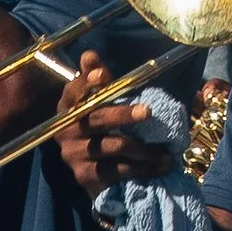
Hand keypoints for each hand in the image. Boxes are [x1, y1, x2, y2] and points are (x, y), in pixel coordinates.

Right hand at [56, 52, 176, 196]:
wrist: (92, 171)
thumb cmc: (101, 127)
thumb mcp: (100, 103)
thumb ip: (98, 79)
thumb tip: (89, 55)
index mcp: (68, 106)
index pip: (75, 91)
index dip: (88, 82)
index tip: (103, 74)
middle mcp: (65, 130)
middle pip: (98, 119)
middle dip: (124, 114)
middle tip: (148, 111)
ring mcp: (73, 154)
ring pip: (114, 146)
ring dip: (144, 150)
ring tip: (166, 153)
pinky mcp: (84, 175)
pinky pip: (118, 170)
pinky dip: (142, 169)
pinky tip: (159, 167)